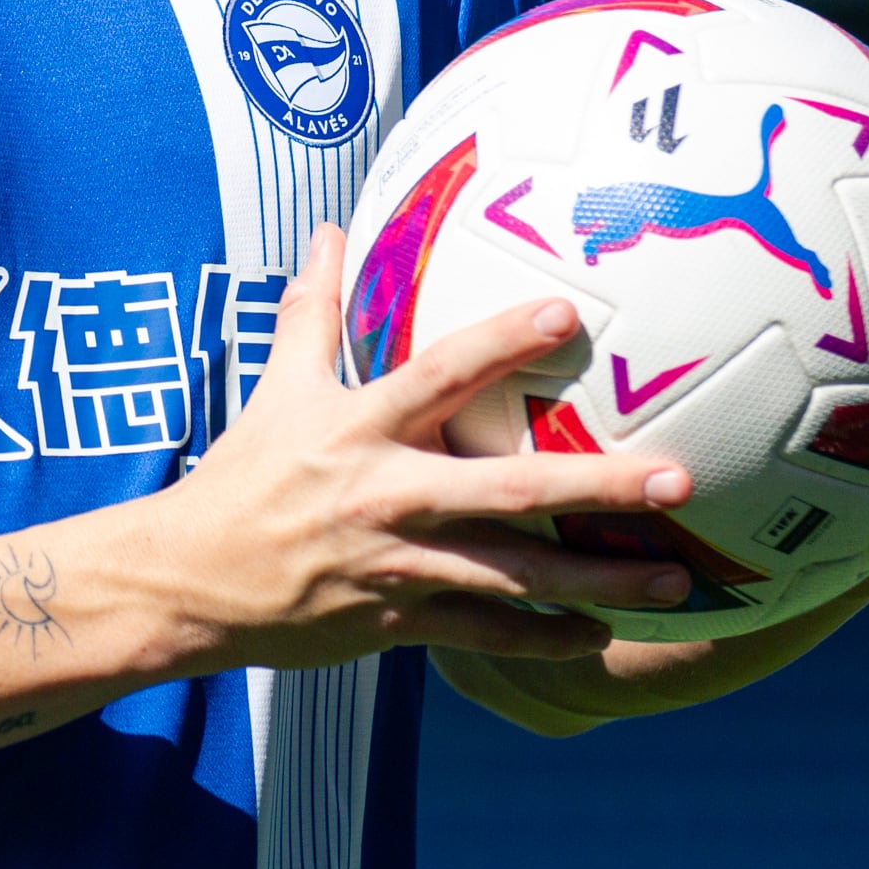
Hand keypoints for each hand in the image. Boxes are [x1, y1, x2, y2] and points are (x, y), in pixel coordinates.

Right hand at [150, 224, 700, 668]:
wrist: (191, 582)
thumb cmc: (243, 476)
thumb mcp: (276, 386)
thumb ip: (313, 310)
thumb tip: (329, 230)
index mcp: (361, 427)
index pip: (440, 373)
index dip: (502, 342)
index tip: (568, 315)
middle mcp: (388, 494)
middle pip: (508, 490)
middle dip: (598, 487)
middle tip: (677, 480)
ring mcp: (398, 565)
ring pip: (515, 576)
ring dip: (600, 582)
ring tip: (676, 581)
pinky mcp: (399, 623)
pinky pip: (486, 635)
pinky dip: (543, 638)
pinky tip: (601, 635)